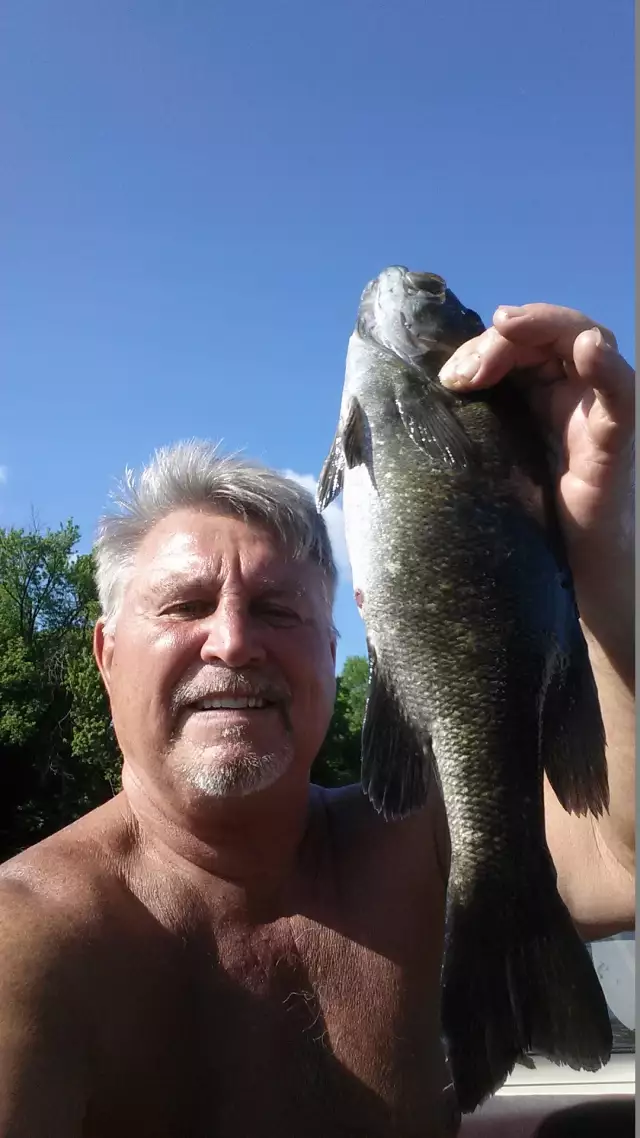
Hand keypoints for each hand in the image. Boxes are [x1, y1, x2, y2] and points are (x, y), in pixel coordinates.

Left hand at [439, 303, 634, 551]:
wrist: (559, 566)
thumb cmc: (520, 510)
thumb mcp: (484, 451)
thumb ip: (467, 415)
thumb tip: (422, 387)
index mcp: (539, 390)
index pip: (518, 341)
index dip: (484, 345)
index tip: (450, 378)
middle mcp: (571, 390)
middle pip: (548, 331)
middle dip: (502, 337)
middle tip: (466, 372)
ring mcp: (595, 409)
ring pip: (586, 339)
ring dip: (543, 328)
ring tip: (506, 327)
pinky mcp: (614, 437)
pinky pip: (619, 392)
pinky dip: (606, 365)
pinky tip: (590, 348)